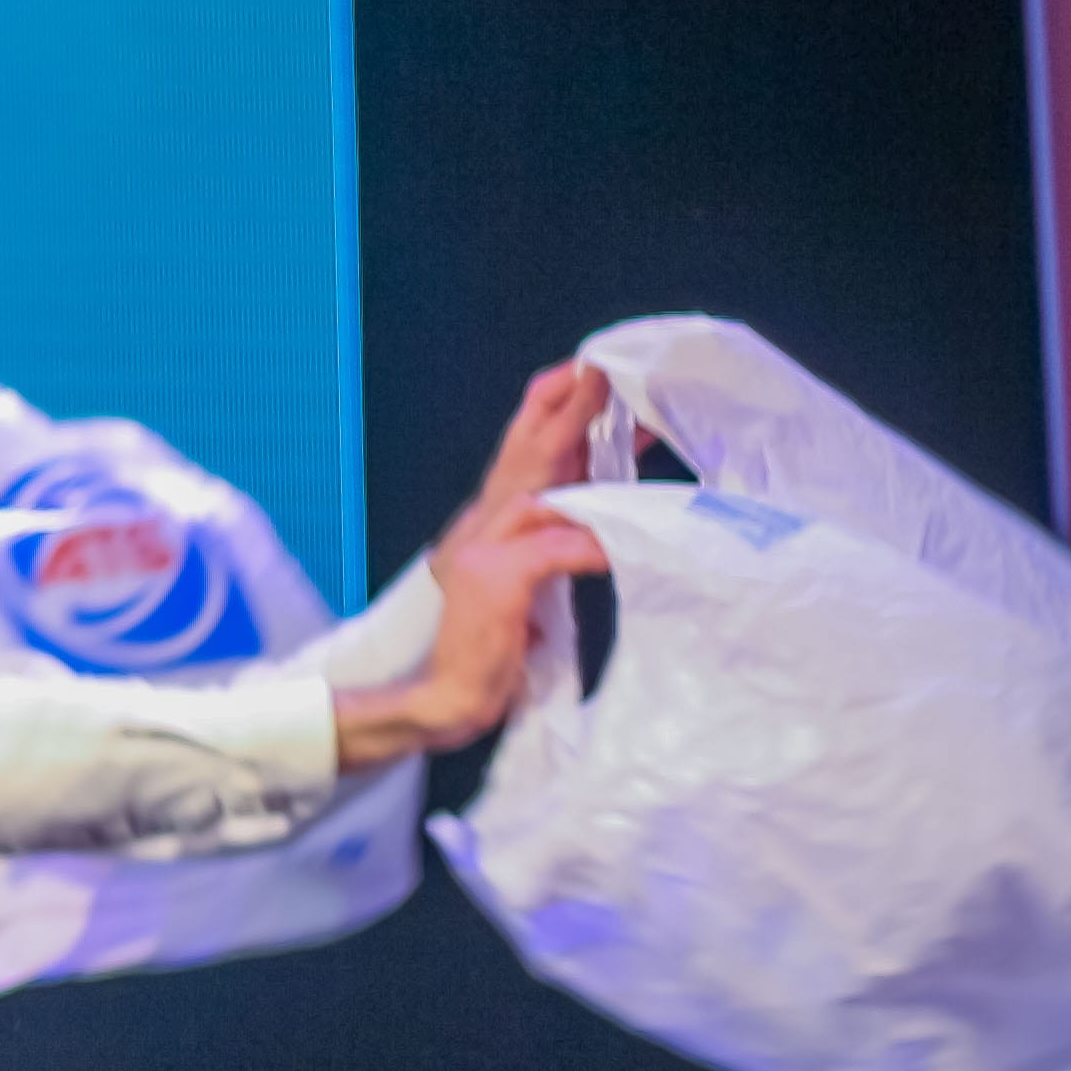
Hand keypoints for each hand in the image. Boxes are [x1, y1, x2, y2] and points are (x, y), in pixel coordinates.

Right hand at [332, 363, 615, 764]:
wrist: (445, 699)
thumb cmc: (492, 649)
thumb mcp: (530, 585)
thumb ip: (556, 543)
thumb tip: (606, 518)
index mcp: (488, 522)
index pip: (520, 451)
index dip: (555, 411)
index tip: (598, 377)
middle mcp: (477, 525)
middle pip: (523, 451)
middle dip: (565, 408)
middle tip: (606, 372)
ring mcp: (477, 550)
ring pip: (537, 489)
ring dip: (580, 456)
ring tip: (625, 431)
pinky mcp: (490, 581)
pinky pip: (552, 549)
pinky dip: (590, 543)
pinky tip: (620, 543)